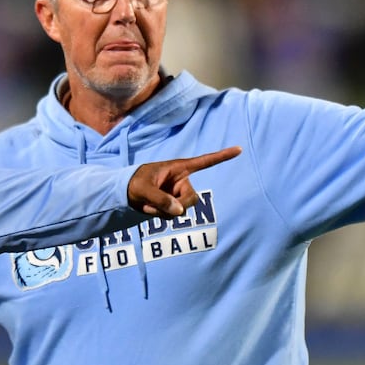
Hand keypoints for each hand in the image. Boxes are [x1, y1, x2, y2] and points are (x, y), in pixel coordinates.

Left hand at [128, 146, 242, 216]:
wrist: (125, 191)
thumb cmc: (134, 183)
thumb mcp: (142, 189)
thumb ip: (160, 199)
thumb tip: (179, 211)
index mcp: (179, 168)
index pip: (204, 162)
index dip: (222, 156)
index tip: (239, 148)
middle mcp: (182, 181)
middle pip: (192, 199)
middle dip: (177, 206)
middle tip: (155, 205)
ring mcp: (178, 194)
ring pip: (182, 210)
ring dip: (164, 212)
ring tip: (148, 205)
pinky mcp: (173, 205)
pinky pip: (174, 216)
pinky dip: (161, 215)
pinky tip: (149, 209)